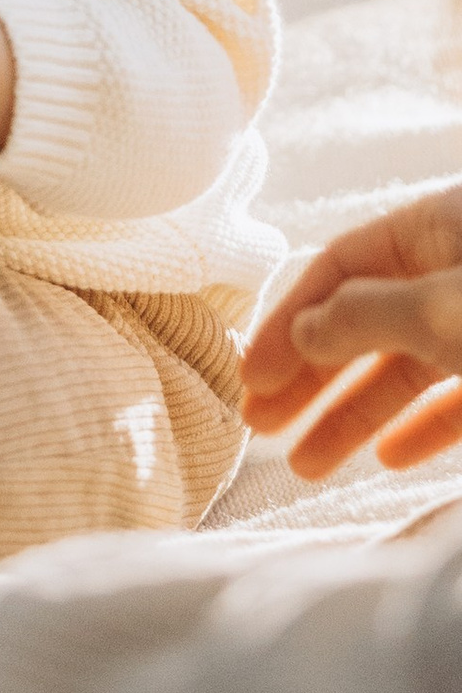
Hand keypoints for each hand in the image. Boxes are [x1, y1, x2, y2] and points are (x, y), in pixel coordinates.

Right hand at [240, 180, 461, 477]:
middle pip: (364, 321)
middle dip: (308, 377)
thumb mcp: (437, 309)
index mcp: (437, 228)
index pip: (340, 267)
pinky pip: (455, 399)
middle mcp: (455, 274)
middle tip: (257, 424)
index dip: (289, 320)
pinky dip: (419, 427)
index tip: (251, 377)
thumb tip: (302, 331)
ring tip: (306, 464)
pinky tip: (389, 457)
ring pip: (406, 368)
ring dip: (352, 415)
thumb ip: (366, 317)